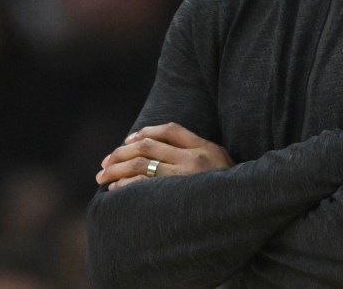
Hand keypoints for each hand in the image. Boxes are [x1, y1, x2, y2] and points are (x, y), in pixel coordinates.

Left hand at [96, 122, 233, 190]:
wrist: (240, 212)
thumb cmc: (227, 190)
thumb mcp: (221, 165)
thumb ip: (199, 153)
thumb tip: (162, 150)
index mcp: (206, 147)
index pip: (171, 130)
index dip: (146, 132)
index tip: (128, 141)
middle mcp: (194, 159)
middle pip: (149, 146)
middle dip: (121, 152)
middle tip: (105, 162)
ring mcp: (185, 177)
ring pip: (141, 164)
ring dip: (116, 169)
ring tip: (102, 176)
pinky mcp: (175, 196)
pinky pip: (142, 186)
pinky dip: (125, 185)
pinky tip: (116, 190)